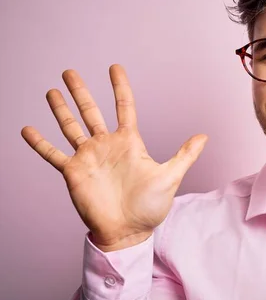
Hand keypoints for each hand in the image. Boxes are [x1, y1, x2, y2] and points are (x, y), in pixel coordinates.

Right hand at [21, 64, 206, 250]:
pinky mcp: (73, 173)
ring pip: (70, 127)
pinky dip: (40, 143)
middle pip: (90, 111)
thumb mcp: (171, 176)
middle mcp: (106, 145)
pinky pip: (53, 154)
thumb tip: (204, 136)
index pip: (124, 106)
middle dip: (80, 92)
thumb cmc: (150, 207)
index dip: (119, 86)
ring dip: (60, 109)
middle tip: (69, 71)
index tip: (114, 67)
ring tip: (52, 91)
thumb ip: (185, 154)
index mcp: (129, 142)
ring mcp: (88, 158)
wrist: (129, 232)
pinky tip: (27, 129)